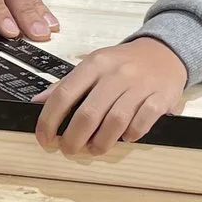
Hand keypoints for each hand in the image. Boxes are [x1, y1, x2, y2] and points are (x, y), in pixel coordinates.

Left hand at [35, 37, 187, 156]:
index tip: (44, 137)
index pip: (64, 94)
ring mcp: (140, 85)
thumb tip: (38, 102)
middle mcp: (116, 73)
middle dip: (74, 139)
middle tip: (69, 149)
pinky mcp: (160, 97)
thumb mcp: (93, 65)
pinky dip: (131, 135)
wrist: (164, 51)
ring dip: (101, 143)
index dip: (49, 120)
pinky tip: (124, 138)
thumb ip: (67, 84)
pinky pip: (142, 123)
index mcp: (95, 64)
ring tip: (94, 149)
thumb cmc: (123, 63)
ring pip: (115, 122)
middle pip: (88, 114)